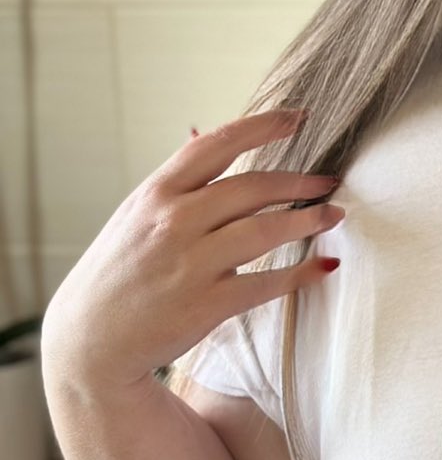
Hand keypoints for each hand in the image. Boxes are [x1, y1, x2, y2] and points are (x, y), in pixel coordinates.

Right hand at [40, 109, 344, 395]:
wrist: (90, 341)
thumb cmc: (117, 274)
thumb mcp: (134, 215)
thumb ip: (174, 179)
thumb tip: (200, 130)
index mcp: (155, 193)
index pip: (216, 145)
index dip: (263, 127)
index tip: (298, 118)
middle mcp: (173, 222)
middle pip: (252, 187)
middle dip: (299, 181)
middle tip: (328, 180)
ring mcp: (191, 263)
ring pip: (266, 230)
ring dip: (308, 220)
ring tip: (333, 214)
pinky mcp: (207, 305)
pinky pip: (268, 282)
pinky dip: (302, 273)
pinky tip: (325, 265)